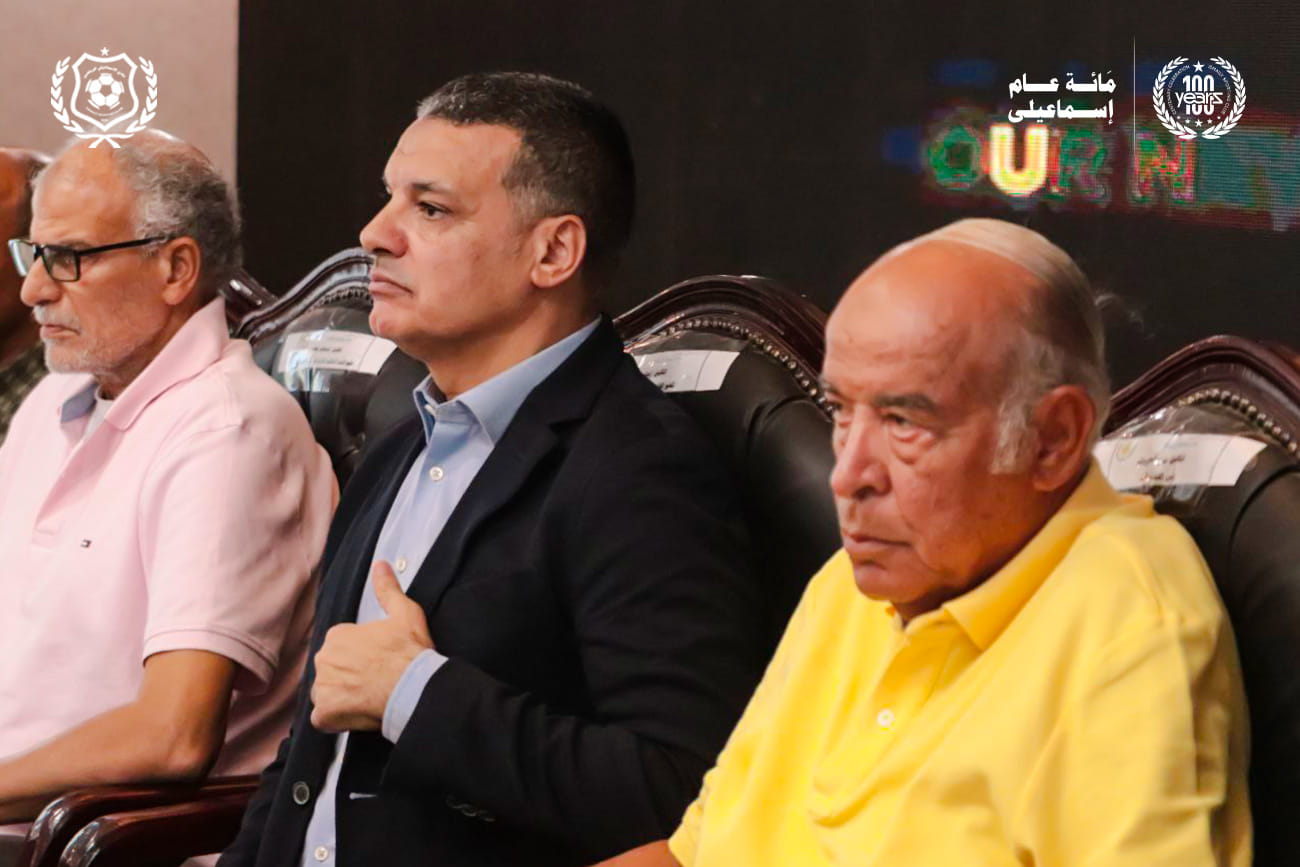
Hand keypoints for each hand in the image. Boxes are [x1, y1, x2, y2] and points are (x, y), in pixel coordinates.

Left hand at [310, 561, 433, 732]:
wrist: (414, 688)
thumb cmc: (410, 653)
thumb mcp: (405, 613)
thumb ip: (388, 589)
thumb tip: (381, 566)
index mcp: (338, 636)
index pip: (342, 648)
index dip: (361, 657)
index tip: (377, 663)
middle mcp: (324, 660)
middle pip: (332, 670)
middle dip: (348, 677)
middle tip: (374, 682)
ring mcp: (322, 688)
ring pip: (327, 694)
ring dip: (342, 698)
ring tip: (368, 699)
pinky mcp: (325, 714)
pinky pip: (323, 719)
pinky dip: (337, 720)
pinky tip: (358, 715)